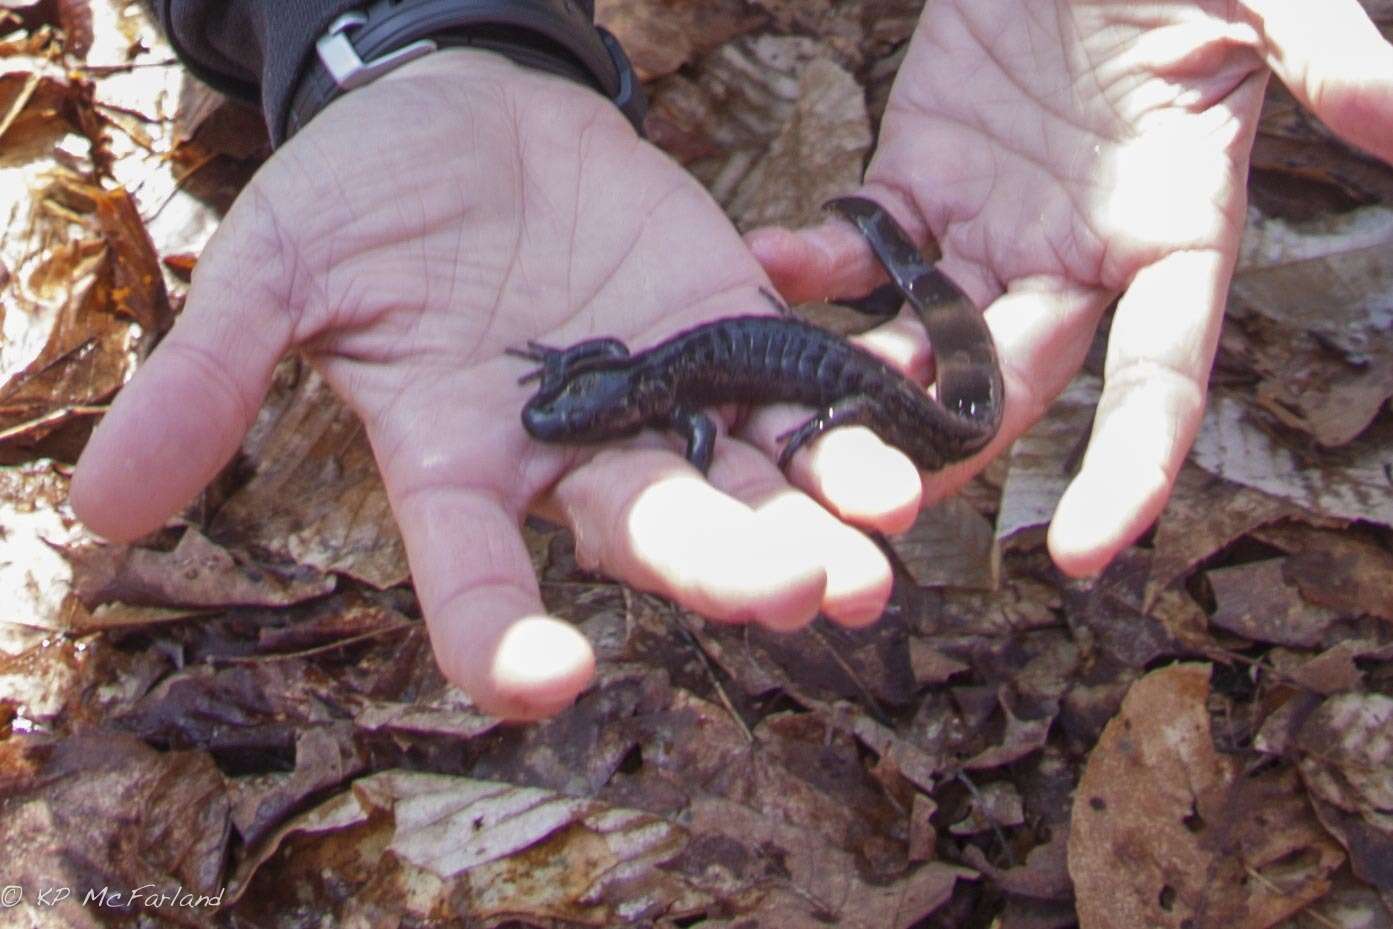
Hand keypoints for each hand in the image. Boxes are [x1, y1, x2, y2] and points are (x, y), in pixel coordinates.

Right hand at [70, 50, 901, 718]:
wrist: (463, 112)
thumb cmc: (363, 196)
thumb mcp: (276, 273)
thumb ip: (212, 381)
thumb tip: (103, 512)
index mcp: (457, 466)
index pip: (474, 579)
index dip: (501, 637)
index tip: (545, 679)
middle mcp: (569, 455)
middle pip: (645, 535)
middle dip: (717, 568)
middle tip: (790, 596)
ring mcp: (659, 397)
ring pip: (743, 482)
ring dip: (811, 520)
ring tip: (871, 557)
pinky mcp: (729, 329)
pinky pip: (796, 389)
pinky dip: (846, 419)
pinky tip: (904, 445)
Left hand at [748, 0, 1392, 575]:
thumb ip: (1326, 55)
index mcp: (1174, 234)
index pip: (1161, 376)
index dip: (1129, 465)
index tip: (1083, 552)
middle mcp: (1079, 257)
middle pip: (1016, 376)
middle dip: (953, 442)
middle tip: (876, 499)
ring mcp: (990, 226)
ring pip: (927, 334)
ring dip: (868, 378)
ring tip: (798, 415)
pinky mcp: (919, 179)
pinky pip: (861, 246)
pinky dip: (814, 262)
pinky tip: (766, 270)